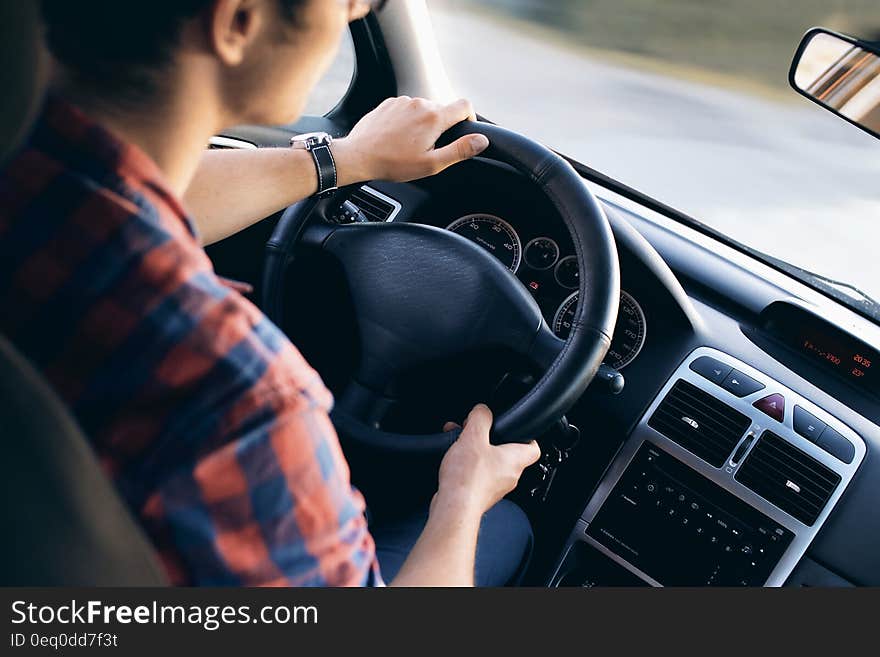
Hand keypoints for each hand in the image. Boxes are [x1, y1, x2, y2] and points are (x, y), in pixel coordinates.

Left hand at [331, 96, 489, 183]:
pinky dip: (408, 120)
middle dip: (442, 127)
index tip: (463, 131)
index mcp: (434, 117)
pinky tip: (398, 137)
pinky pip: (407, 109)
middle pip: (443, 109)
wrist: (358, 156)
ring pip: (424, 109)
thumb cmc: (393, 163)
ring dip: (423, 124)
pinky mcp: (389, 103)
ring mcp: (403, 101)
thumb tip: (481, 141)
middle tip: (429, 148)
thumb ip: (459, 150)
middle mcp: (420, 103)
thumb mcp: (431, 163)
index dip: (469, 118)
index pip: (465, 106)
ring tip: (410, 145)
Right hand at [434, 404, 540, 517]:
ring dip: (475, 451)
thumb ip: (480, 418)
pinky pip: (477, 475)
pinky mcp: (480, 495)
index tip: (517, 428)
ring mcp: (495, 487)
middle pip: (506, 453)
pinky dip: (467, 465)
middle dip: (489, 439)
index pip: (533, 447)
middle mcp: (509, 476)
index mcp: (515, 460)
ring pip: (489, 463)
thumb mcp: (473, 436)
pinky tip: (453, 460)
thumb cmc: (468, 479)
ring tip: (459, 442)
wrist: (454, 508)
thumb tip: (482, 410)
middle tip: (476, 431)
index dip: (527, 435)